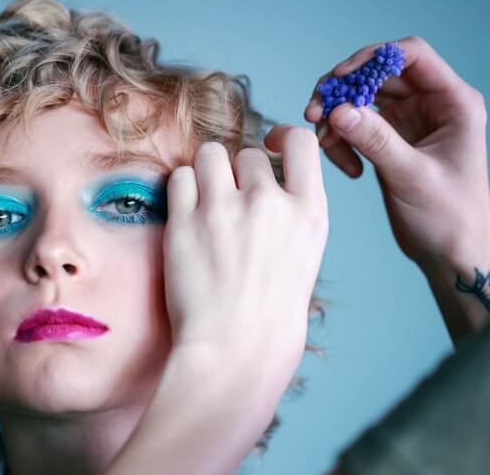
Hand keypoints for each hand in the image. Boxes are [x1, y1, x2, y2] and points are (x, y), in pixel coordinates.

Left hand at [161, 127, 328, 386]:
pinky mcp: (185, 221)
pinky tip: (186, 216)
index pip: (300, 142)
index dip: (280, 137)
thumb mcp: (304, 258)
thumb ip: (290, 213)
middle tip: (228, 204)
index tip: (268, 145)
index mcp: (309, 212)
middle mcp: (269, 202)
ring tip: (204, 204)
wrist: (235, 352)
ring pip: (209, 154)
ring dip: (206, 172)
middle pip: (246, 152)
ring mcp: (224, 209)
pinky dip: (181, 190)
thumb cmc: (270, 317)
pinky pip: (180, 177)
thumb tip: (264, 182)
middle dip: (236, 172)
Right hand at [305, 36, 489, 267]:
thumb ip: (376, 140)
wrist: (451, 253)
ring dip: (336, 117)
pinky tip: (345, 166)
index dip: (373, 59)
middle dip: (343, 91)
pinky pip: (356, 126)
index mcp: (453, 102)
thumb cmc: (450, 217)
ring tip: (323, 142)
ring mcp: (409, 122)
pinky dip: (341, 140)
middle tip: (313, 112)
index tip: (339, 78)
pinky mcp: (390, 140)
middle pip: (377, 75)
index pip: (411, 55)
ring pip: (361, 100)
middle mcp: (431, 104)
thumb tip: (338, 110)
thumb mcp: (412, 176)